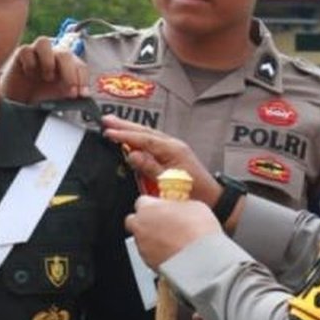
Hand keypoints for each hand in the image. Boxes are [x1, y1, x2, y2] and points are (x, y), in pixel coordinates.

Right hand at [0, 36, 90, 103]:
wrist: (20, 101)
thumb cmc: (42, 96)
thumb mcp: (60, 98)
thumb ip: (71, 94)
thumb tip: (83, 96)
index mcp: (67, 65)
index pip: (80, 65)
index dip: (83, 78)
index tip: (82, 94)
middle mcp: (53, 56)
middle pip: (65, 53)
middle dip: (70, 73)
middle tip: (70, 90)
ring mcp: (36, 53)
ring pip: (44, 42)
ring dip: (48, 61)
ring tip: (47, 78)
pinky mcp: (20, 54)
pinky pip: (26, 50)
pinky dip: (29, 63)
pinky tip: (29, 75)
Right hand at [103, 117, 220, 207]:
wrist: (212, 198)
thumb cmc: (194, 192)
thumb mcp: (169, 182)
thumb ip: (151, 168)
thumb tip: (133, 155)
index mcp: (173, 150)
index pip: (144, 140)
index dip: (126, 136)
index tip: (109, 133)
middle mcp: (174, 145)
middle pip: (146, 132)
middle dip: (125, 125)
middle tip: (107, 120)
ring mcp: (174, 148)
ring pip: (149, 134)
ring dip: (131, 129)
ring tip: (114, 124)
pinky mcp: (174, 154)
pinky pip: (153, 142)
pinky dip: (140, 137)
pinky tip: (132, 136)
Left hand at [125, 196, 221, 269]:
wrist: (200, 260)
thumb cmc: (197, 231)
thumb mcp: (195, 206)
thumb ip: (180, 205)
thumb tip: (181, 208)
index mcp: (148, 208)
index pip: (142, 201)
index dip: (153, 204)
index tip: (163, 207)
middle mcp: (140, 228)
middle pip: (134, 221)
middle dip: (146, 222)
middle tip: (163, 223)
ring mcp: (143, 248)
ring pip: (142, 240)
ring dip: (153, 239)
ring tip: (173, 241)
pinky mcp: (149, 264)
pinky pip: (150, 256)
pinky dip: (158, 254)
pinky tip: (174, 253)